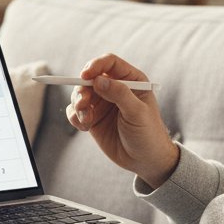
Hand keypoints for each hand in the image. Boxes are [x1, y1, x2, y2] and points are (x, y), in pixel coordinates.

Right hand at [66, 53, 179, 187]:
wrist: (145, 161)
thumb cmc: (148, 134)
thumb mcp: (137, 113)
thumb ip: (120, 94)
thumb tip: (98, 81)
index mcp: (131, 80)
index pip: (109, 63)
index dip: (95, 65)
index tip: (85, 76)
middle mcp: (115, 88)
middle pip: (90, 77)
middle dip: (83, 89)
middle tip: (83, 104)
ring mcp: (102, 102)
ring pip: (80, 93)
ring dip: (78, 104)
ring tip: (86, 121)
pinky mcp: (93, 117)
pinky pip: (75, 110)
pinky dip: (75, 116)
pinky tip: (84, 127)